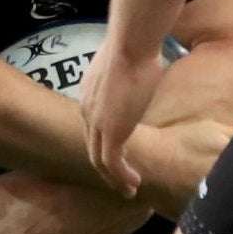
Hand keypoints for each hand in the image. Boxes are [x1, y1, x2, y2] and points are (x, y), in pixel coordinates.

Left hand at [81, 41, 164, 194]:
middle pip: (93, 145)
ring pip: (99, 159)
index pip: (94, 125)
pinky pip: (112, 163)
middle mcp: (87, 110)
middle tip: (120, 179)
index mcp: (89, 94)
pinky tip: (133, 184)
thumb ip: (130, 73)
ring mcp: (96, 123)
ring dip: (114, 177)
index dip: (106, 141)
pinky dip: (121, 176)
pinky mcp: (111, 133)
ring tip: (128, 189)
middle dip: (106, 166)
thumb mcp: (129, 63)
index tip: (121, 152)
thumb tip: (145, 68)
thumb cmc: (135, 45)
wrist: (130, 45)